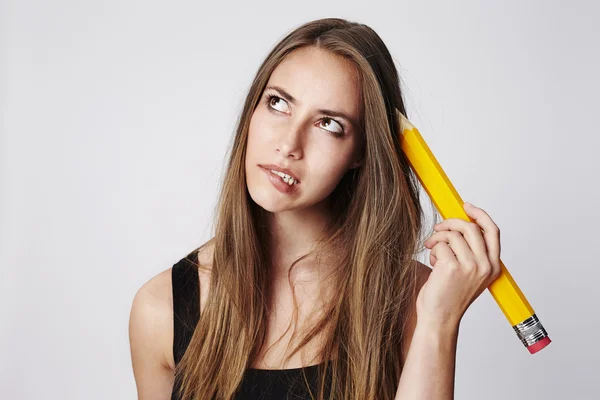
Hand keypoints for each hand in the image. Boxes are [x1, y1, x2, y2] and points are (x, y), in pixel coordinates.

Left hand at [419, 202, 501, 326]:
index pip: (493, 231)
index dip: (480, 215)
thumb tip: (460, 224)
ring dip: (438, 239)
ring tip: (433, 252)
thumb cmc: (449, 296)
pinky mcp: (452, 267)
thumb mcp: (468, 273)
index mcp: (493, 266)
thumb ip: (470, 251)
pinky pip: (440, 244)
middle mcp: (485, 266)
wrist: (439, 318)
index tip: (466, 206)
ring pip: (452, 234)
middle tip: (438, 229)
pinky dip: (433, 250)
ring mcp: (470, 266)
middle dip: (450, 223)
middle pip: (471, 227)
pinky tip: (433, 264)